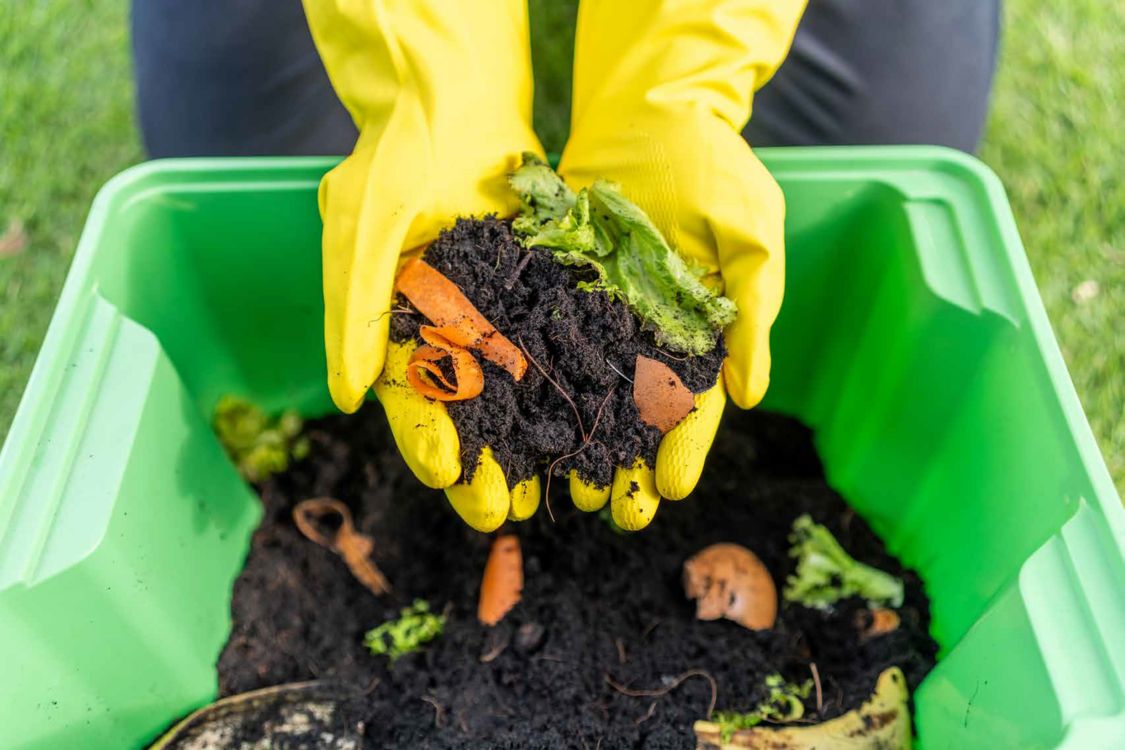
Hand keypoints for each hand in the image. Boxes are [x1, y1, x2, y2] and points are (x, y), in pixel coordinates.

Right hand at [305, 0, 543, 530]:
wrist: (447, 97)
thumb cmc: (391, 161)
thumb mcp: (362, 230)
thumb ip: (353, 313)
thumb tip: (346, 400)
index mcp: (397, 329)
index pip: (408, 400)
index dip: (425, 441)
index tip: (445, 479)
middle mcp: (449, 333)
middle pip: (469, 415)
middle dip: (485, 464)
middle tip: (503, 512)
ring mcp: (497, 316)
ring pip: (522, 393)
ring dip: (538, 443)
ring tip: (557, 492)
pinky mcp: (541, 295)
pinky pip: (563, 348)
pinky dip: (582, 387)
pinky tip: (603, 425)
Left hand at [558, 0, 805, 528]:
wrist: (652, 108)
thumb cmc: (714, 167)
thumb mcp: (751, 234)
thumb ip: (753, 313)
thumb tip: (752, 395)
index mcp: (698, 332)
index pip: (695, 402)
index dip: (685, 447)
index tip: (671, 491)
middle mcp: (646, 335)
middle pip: (633, 413)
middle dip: (623, 463)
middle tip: (609, 511)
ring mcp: (597, 316)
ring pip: (581, 391)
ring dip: (571, 442)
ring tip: (557, 490)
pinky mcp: (554, 291)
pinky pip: (538, 343)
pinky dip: (527, 384)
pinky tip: (512, 425)